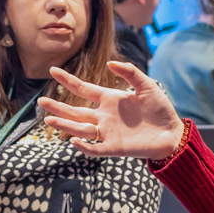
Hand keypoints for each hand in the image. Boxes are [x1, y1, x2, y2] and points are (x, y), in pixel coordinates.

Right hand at [40, 61, 182, 160]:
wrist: (172, 132)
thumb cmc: (160, 109)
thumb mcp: (147, 85)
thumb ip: (130, 72)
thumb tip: (109, 64)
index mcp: (109, 99)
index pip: (83, 89)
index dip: (68, 80)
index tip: (53, 70)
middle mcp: (104, 116)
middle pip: (75, 112)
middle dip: (58, 107)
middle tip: (41, 102)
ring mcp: (108, 132)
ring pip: (80, 129)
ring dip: (65, 126)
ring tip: (48, 120)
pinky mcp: (115, 147)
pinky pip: (96, 148)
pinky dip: (85, 146)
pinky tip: (74, 141)